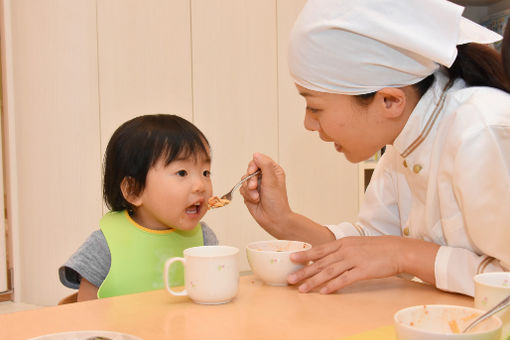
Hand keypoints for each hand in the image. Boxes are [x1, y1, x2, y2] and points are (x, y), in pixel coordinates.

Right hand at [240, 152, 291, 234]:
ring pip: (244, 180)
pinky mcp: (250, 193)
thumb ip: (264, 166)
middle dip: (250, 180)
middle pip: (249, 170)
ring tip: (257, 197)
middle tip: (254, 187)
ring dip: (249, 190)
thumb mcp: (272, 181)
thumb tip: (256, 154)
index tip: (252, 172)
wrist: (273, 219)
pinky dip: (247, 195)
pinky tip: (254, 200)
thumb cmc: (276, 202)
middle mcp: (264, 177)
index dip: (253, 166)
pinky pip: (242, 189)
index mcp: (273, 171)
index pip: (259, 160)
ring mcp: (256, 185)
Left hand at [288, 236, 404, 293]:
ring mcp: (354, 260)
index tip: (292, 259)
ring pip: (329, 272)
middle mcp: (345, 250)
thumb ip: (342, 249)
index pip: (320, 250)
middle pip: (321, 262)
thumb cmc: (377, 248)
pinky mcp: (363, 271)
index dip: (305, 255)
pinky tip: (324, 291)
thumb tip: (328, 256)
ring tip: (302, 289)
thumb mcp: (356, 244)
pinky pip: (345, 279)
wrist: (397, 250)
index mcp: (343, 242)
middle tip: (291, 279)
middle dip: (304, 271)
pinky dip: (333, 286)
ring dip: (314, 281)